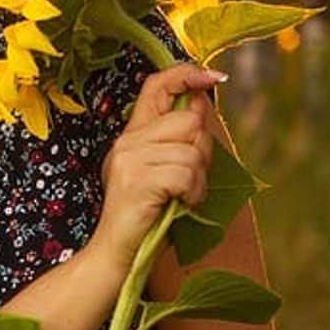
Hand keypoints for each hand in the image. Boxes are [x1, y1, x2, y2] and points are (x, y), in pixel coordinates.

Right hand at [92, 64, 221, 271]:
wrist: (116, 254)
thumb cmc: (145, 218)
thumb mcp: (161, 173)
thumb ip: (177, 142)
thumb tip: (202, 108)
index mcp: (131, 135)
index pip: (156, 85)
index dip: (187, 74)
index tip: (213, 78)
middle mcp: (127, 141)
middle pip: (189, 120)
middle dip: (202, 150)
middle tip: (191, 179)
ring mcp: (130, 160)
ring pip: (192, 150)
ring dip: (199, 179)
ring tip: (184, 197)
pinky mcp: (138, 180)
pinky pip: (186, 174)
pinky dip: (193, 193)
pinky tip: (182, 205)